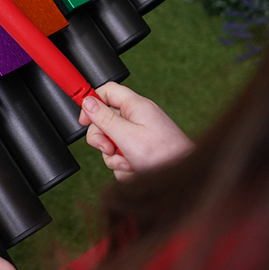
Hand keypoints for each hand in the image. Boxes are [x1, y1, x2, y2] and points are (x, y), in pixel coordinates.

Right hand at [79, 81, 193, 179]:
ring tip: (129, 163)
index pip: (107, 91)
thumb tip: (87, 102)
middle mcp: (138, 118)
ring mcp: (140, 136)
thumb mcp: (126, 135)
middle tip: (109, 148)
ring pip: (112, 143)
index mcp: (136, 106)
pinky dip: (124, 166)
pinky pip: (121, 157)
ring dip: (114, 157)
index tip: (83, 120)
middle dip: (102, 139)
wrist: (185, 178)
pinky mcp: (142, 152)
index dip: (91, 102)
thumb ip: (104, 118)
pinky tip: (135, 170)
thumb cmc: (163, 155)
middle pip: (105, 121)